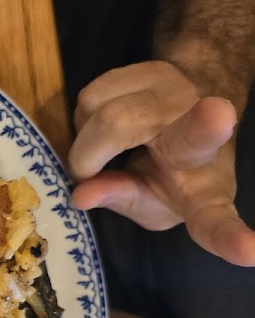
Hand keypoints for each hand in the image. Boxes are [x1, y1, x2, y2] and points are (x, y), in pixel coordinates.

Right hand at [68, 60, 254, 266]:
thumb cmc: (173, 173)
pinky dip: (85, 117)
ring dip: (85, 136)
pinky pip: (93, 95)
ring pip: (100, 111)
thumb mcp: (151, 203)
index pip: (216, 218)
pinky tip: (105, 125)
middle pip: (122, 128)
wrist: (199, 109)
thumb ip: (120, 200)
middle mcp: (205, 134)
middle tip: (87, 172)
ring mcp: (182, 92)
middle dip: (88, 154)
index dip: (229, 237)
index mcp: (207, 191)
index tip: (250, 252)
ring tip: (104, 148)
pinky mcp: (157, 66)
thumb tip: (80, 194)